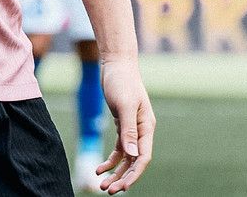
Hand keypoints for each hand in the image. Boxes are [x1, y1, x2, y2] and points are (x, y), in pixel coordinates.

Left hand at [97, 58, 155, 192]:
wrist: (116, 64)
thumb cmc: (122, 81)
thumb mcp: (125, 105)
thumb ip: (129, 129)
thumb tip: (132, 155)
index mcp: (146, 127)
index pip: (143, 157)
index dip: (134, 174)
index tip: (122, 186)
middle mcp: (141, 131)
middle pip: (134, 161)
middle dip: (123, 177)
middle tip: (108, 191)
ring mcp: (132, 128)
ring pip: (126, 158)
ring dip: (115, 172)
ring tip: (102, 185)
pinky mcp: (122, 124)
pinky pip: (119, 148)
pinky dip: (110, 159)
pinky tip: (100, 168)